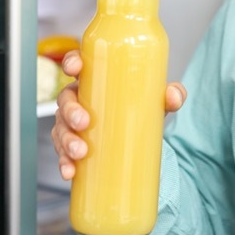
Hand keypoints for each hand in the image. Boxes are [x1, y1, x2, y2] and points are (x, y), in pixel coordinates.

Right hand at [51, 49, 186, 180]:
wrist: (141, 138)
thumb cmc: (142, 107)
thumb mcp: (157, 100)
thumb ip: (171, 94)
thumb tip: (174, 96)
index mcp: (95, 80)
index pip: (78, 64)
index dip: (71, 62)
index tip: (74, 69)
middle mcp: (79, 99)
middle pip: (65, 100)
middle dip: (71, 111)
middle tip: (84, 123)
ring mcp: (72, 124)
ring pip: (61, 128)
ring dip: (66, 141)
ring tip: (80, 153)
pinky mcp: (72, 146)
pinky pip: (62, 153)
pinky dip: (65, 163)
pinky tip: (70, 171)